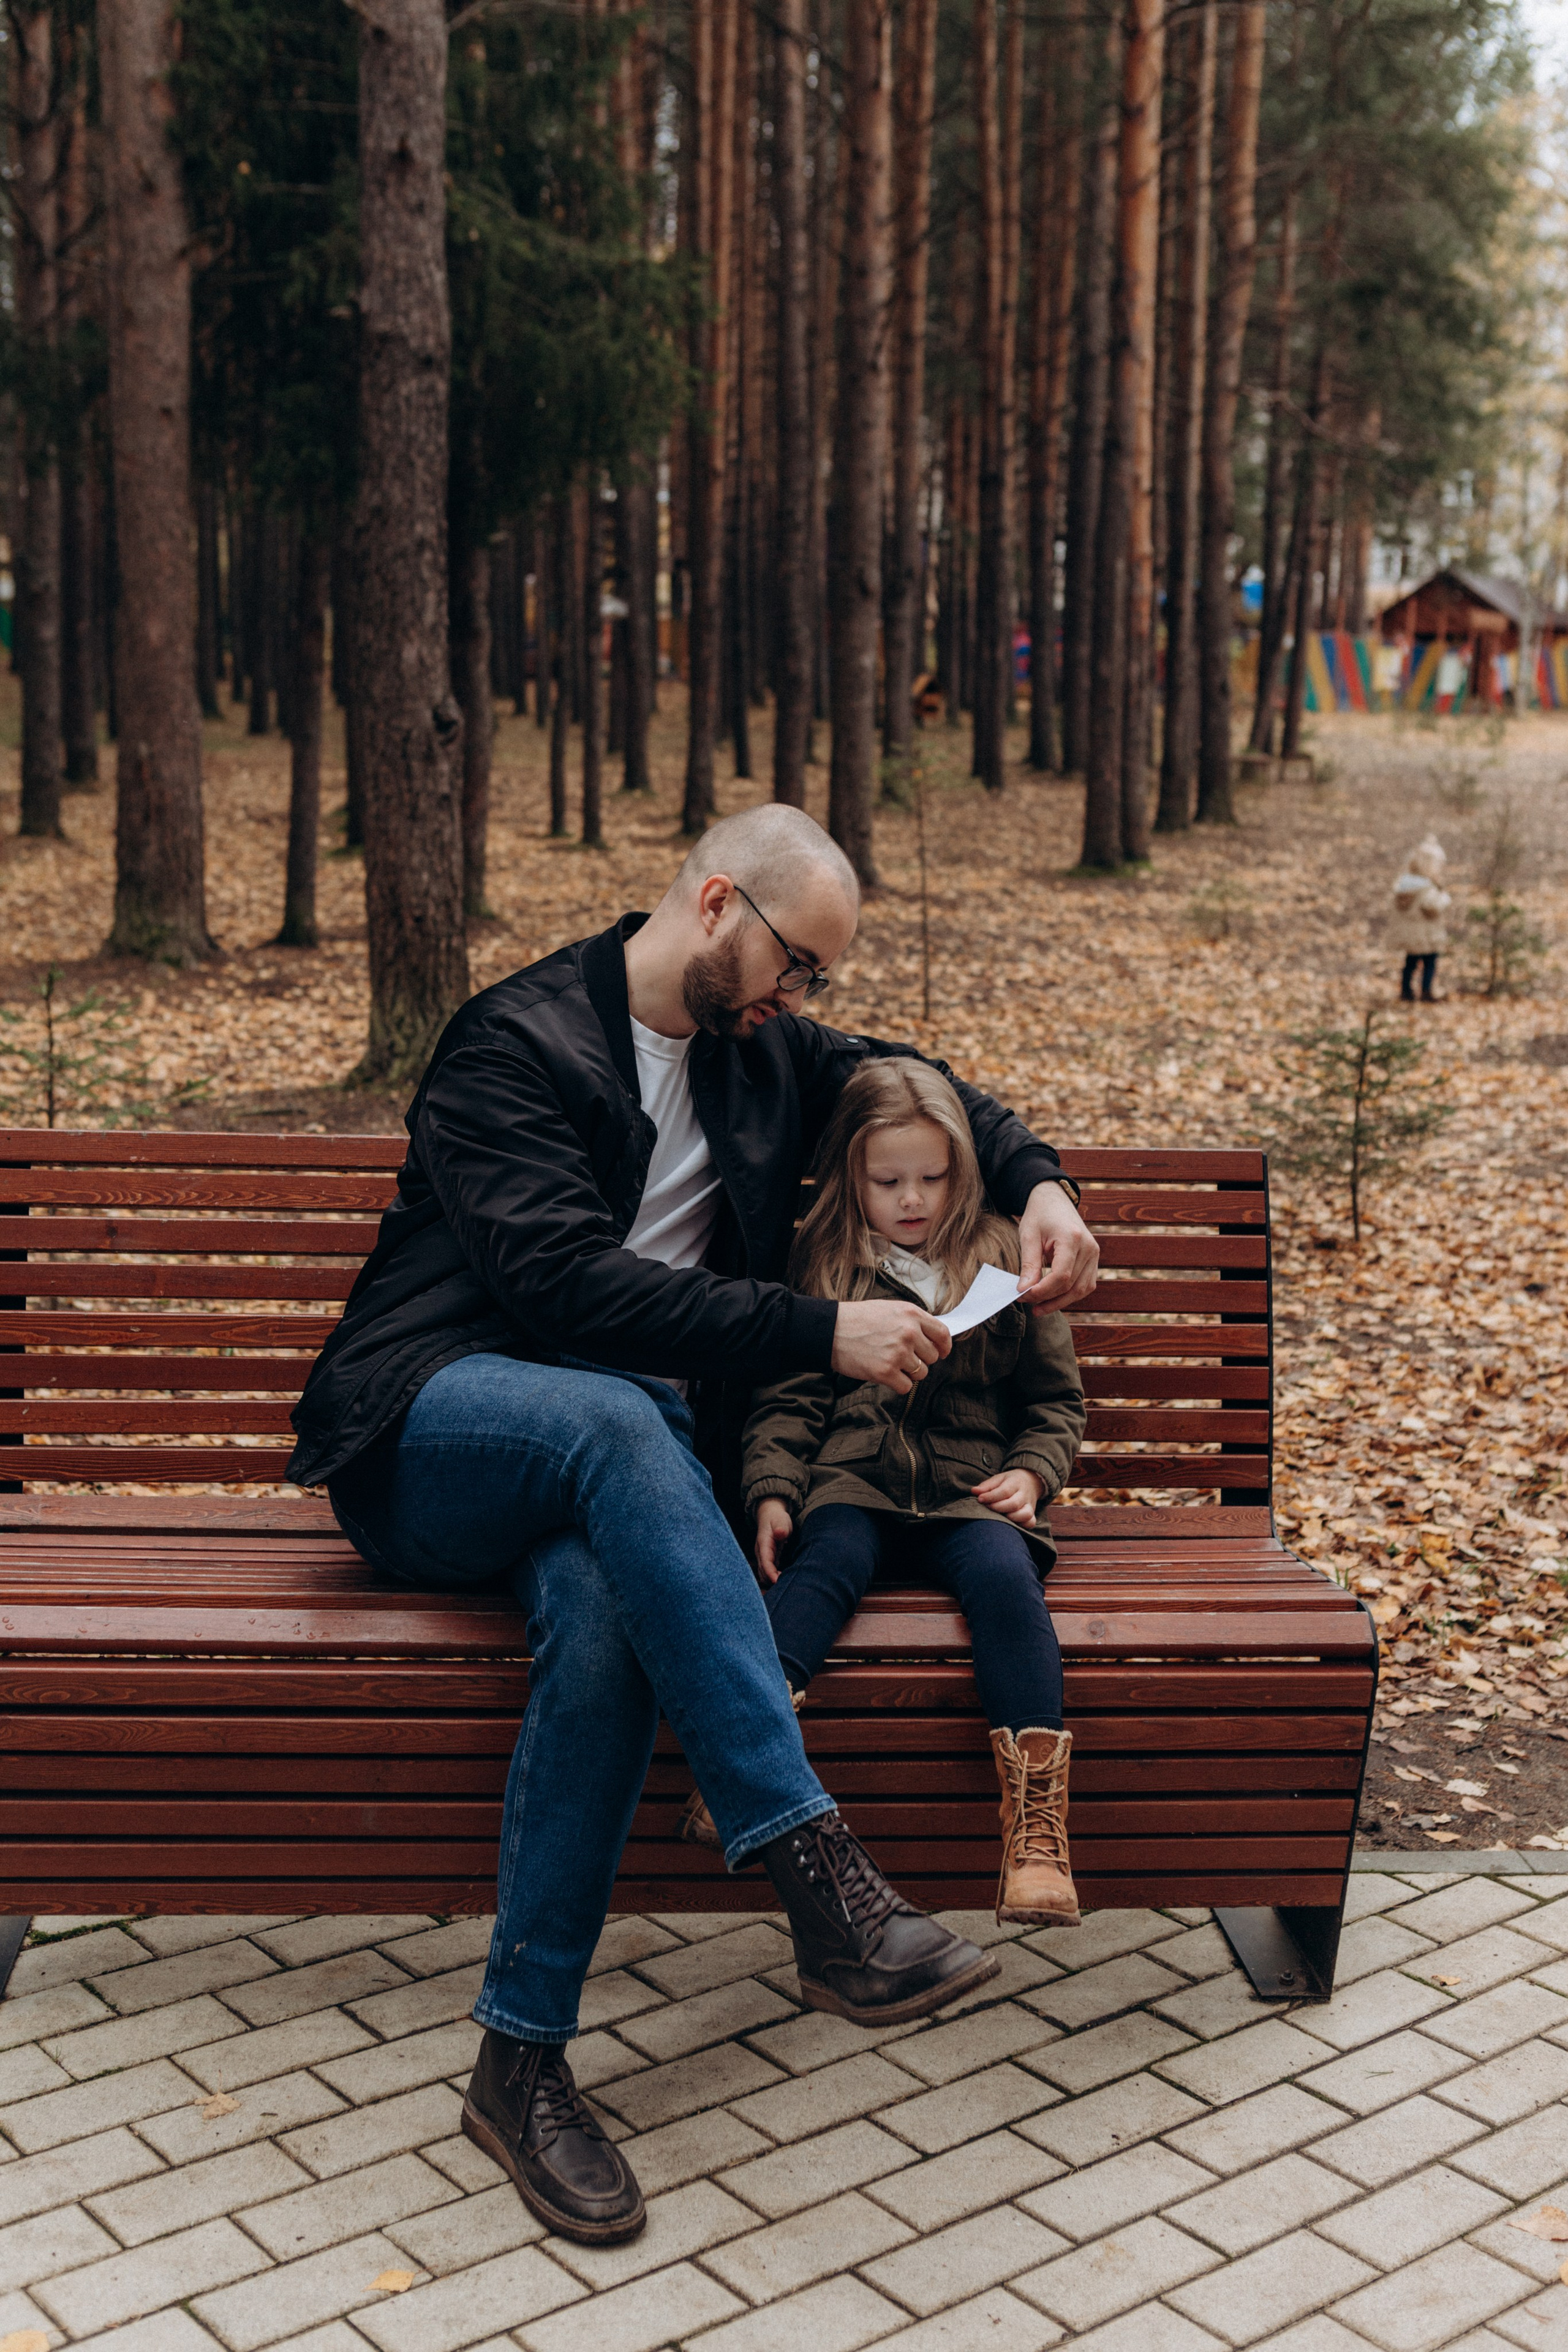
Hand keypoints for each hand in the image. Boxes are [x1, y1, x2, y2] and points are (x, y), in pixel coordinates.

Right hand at [754, 1499, 792, 1585]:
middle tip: (786, 1587)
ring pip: (764, 1573)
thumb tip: (780, 1533)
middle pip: (763, 1571)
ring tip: (786, 1585)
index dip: (770, 1573)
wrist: (770, 1514)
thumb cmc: (777, 1518)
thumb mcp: (781, 1520)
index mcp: (763, 1544)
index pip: (765, 1561)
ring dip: (772, 1581)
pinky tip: (784, 1581)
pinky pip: (768, 1572)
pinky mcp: (768, 1558)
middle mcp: (761, 1552)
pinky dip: (774, 1578)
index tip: (777, 1581)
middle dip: (771, 1581)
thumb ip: (780, 1527)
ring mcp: (763, 1556)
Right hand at [831, 1298, 951, 1392]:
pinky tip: (884, 1374)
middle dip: (919, 1359)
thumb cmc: (857, 1319)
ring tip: (889, 1362)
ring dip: (908, 1372)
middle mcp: (909, 1333)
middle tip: (900, 1356)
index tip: (942, 1353)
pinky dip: (898, 1384)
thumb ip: (913, 1321)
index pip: (942, 1334)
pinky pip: (906, 1386)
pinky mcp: (886, 1372)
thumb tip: (932, 1338)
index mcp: (911, 1314)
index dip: (944, 1347)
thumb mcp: (890, 1309)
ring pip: (921, 1373)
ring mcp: (898, 1353)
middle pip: (932, 1357)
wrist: (830, 1331)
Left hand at [974, 1467, 1043, 1525]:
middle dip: (998, 1508)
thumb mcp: (998, 1479)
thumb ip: (986, 1486)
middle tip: (987, 1507)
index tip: (980, 1499)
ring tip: (999, 1516)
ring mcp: (1030, 1505)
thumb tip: (974, 1491)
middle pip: (1013, 1504)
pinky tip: (1011, 1523)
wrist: (1030, 1481)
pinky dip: (1021, 1525)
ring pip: (1024, 1514)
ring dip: (1010, 1518)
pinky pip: (1030, 1522)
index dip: (991, 1496)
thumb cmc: (1010, 1482)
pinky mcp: (1032, 1514)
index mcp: (1015, 1483)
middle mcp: (1024, 1494)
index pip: (1004, 1491)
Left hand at [1018, 1181, 1099, 1312]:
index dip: (1042, 1291)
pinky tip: (1052, 1299)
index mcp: (1072, 1238)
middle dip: (1047, 1298)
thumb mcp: (1028, 1236)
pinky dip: (1070, 1295)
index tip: (1023, 1296)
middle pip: (1070, 1285)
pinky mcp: (1093, 1259)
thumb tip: (1024, 1291)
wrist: (1054, 1200)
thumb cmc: (1039, 1215)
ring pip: (1080, 1290)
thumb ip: (1028, 1265)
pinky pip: (1085, 1285)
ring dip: (1060, 1302)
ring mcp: (1094, 1254)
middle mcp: (1089, 1247)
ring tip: (1038, 1308)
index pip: (1061, 1276)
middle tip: (1025, 1301)